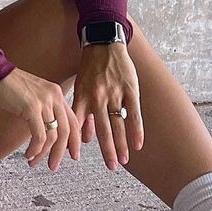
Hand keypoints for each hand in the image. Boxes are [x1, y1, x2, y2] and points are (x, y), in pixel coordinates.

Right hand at [0, 68, 82, 172]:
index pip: (73, 121)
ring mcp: (44, 101)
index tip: (73, 155)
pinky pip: (39, 135)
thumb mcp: (34, 95)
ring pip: (52, 136)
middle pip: (66, 131)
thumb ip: (44, 109)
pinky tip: (28, 154)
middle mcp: (54, 96)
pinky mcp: (31, 107)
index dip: (74, 141)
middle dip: (60, 153)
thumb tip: (47, 131)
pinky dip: (35, 149)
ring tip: (34, 162)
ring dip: (44, 154)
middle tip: (53, 166)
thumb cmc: (9, 85)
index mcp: (57, 94)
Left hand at [70, 44, 144, 170]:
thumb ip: (81, 112)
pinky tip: (138, 144)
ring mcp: (115, 93)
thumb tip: (85, 139)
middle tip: (110, 167)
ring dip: (121, 144)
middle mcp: (97, 97)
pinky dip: (136, 129)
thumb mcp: (80, 88)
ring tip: (123, 160)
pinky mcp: (130, 89)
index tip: (74, 157)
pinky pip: (134, 113)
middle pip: (102, 129)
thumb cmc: (90, 69)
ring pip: (118, 124)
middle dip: (106, 150)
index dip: (75, 141)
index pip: (78, 124)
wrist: (103, 43)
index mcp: (82, 97)